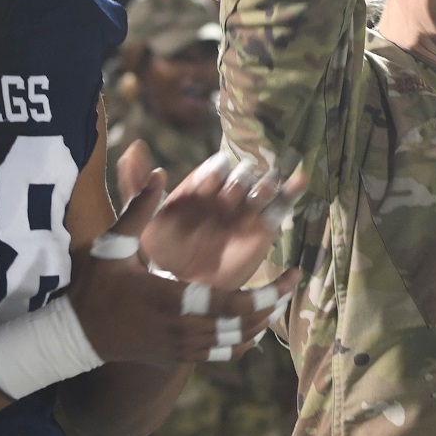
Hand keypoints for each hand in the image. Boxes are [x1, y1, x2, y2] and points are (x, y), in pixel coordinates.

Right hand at [73, 159, 291, 365]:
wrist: (75, 336)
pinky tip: (253, 331)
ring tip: (276, 303)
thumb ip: (137, 210)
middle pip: (241, 325)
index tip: (289, 277)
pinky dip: (241, 344)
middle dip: (271, 306)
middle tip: (291, 285)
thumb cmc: (93, 287)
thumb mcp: (110, 246)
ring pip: (234, 342)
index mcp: (169, 298)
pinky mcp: (176, 358)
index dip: (266, 295)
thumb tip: (159, 172)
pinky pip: (220, 355)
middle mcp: (180, 328)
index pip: (231, 304)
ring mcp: (179, 347)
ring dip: (260, 324)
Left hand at [130, 140, 302, 290]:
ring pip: (264, 186)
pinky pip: (282, 207)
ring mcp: (246, 210)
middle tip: (231, 199)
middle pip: (244, 173)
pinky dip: (293, 192)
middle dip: (240, 182)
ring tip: (256, 197)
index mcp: (200, 186)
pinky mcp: (264, 229)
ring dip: (264, 187)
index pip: (217, 167)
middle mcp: (226, 193)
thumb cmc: (156, 253)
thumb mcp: (139, 218)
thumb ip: (135, 184)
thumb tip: (135, 147)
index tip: (207, 188)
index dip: (215, 173)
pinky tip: (300, 180)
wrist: (177, 288)